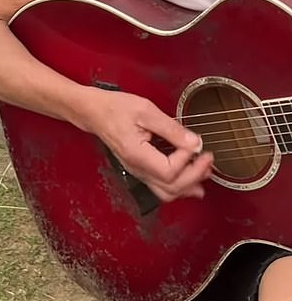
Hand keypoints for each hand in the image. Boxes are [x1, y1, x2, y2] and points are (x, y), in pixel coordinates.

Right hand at [87, 89, 213, 202]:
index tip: (194, 143)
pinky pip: (160, 186)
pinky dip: (179, 185)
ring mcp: (137, 171)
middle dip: (195, 176)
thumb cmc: (115, 108)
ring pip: (166, 192)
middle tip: (209, 159)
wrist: (93, 112)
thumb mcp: (145, 111)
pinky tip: (191, 180)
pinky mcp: (139, 169)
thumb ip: (171, 128)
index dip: (187, 160)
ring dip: (189, 185)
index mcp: (137, 155)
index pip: (169, 170)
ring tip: (205, 173)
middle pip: (171, 188)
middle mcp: (136, 169)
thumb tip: (195, 143)